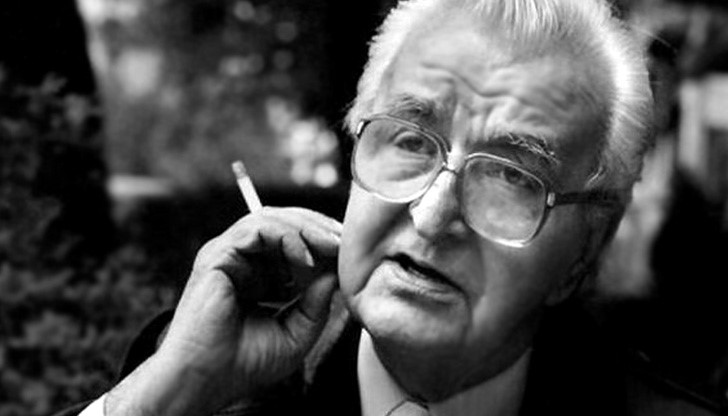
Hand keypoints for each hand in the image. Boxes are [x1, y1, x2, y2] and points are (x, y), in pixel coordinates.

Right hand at [107, 207, 341, 415]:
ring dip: (306, 228)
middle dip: (318, 228)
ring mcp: (227, 255)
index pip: (291, 240)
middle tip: (343, 242)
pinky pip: (256, 228)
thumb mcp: (296, 333)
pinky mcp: (217, 256)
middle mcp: (240, 260)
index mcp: (257, 275)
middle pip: (282, 222)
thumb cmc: (244, 364)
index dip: (320, 241)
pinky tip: (305, 259)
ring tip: (330, 246)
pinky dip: (286, 237)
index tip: (346, 253)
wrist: (206, 381)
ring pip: (271, 219)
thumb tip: (334, 276)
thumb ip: (316, 305)